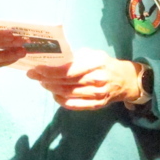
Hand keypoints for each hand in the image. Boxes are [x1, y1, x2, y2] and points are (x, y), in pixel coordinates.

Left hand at [27, 49, 143, 109]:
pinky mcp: (96, 105)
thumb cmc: (105, 64)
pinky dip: (60, 100)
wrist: (125, 80)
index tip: (36, 68)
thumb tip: (53, 59)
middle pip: (65, 82)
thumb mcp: (93, 54)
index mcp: (95, 63)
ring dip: (51, 88)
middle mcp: (97, 79)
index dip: (49, 70)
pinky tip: (54, 94)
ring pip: (67, 93)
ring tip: (42, 82)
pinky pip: (74, 105)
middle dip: (46, 79)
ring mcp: (97, 94)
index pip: (68, 69)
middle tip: (34, 75)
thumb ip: (75, 57)